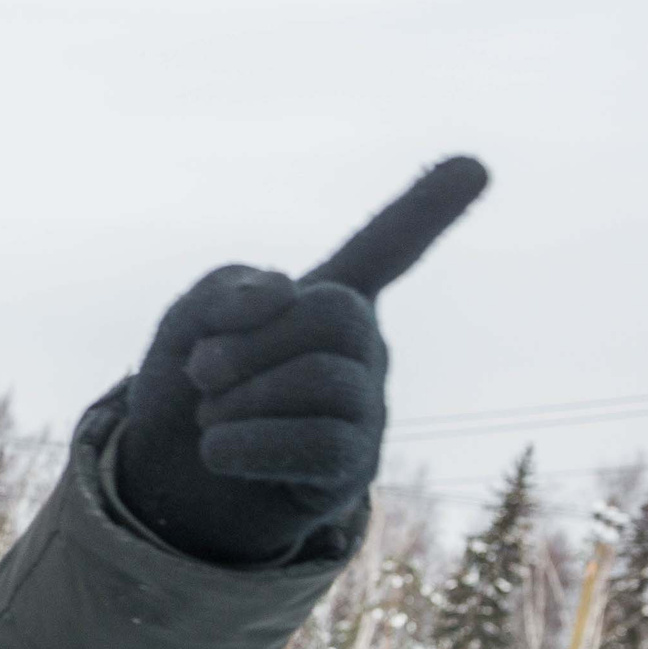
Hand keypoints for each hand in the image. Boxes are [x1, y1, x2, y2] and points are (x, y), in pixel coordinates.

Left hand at [116, 157, 489, 565]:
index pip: (386, 249)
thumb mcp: (185, 325)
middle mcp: (362, 349)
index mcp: (325, 300)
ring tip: (209, 415)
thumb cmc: (190, 393)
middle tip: (201, 370)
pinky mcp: (353, 467)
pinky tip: (217, 450)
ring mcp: (365, 408)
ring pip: (323, 381)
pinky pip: (317, 443)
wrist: (172, 484)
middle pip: (334, 316)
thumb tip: (285, 293)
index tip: (475, 164)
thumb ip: (225, 292)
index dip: (426, 209)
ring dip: (241, 398)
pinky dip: (248, 442)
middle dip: (252, 342)